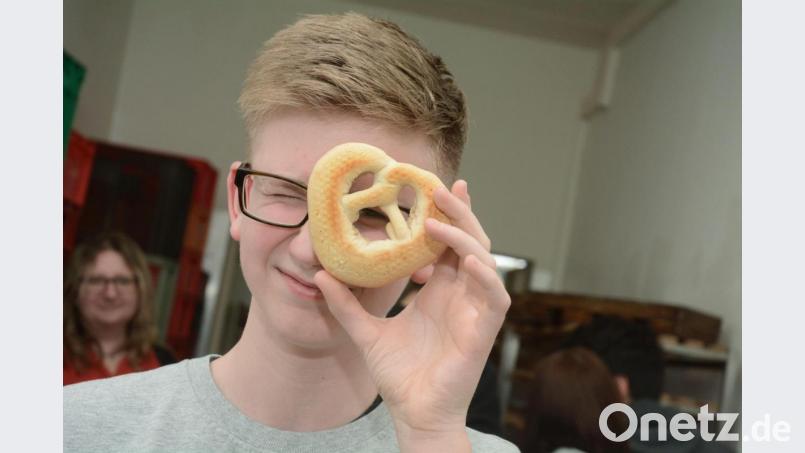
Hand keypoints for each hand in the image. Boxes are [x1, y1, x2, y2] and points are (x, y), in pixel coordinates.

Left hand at [315, 180, 510, 444]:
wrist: (412, 412)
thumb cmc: (398, 375)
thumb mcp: (366, 331)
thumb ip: (346, 304)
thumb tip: (320, 274)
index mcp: (439, 290)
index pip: (448, 243)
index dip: (448, 214)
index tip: (436, 186)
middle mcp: (460, 295)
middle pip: (470, 242)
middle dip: (460, 213)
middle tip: (442, 188)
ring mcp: (475, 311)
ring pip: (485, 262)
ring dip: (466, 238)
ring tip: (439, 221)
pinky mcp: (484, 332)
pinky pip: (495, 298)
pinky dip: (486, 277)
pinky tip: (469, 262)